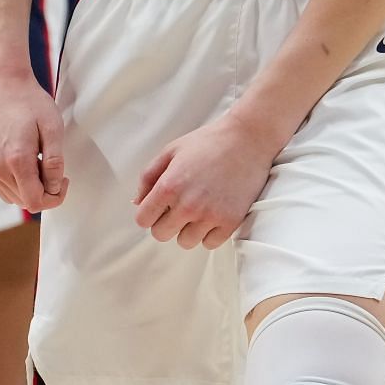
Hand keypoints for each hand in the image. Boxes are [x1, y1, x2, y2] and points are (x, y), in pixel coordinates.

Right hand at [0, 69, 66, 210]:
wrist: (3, 85)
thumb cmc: (30, 103)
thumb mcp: (53, 128)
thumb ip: (54, 162)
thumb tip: (54, 187)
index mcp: (16, 160)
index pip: (36, 201)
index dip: (55, 197)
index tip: (63, 178)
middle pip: (25, 202)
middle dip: (44, 192)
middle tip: (53, 168)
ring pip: (14, 198)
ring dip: (30, 188)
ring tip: (38, 162)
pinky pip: (3, 188)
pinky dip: (17, 184)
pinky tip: (26, 163)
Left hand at [133, 114, 278, 250]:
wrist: (247, 140)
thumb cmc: (207, 142)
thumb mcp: (170, 151)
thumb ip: (148, 177)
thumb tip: (137, 203)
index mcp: (168, 187)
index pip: (143, 220)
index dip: (148, 212)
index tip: (158, 205)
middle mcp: (187, 206)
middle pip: (161, 234)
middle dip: (165, 221)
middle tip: (178, 205)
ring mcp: (210, 216)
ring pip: (185, 242)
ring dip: (187, 228)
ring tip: (198, 207)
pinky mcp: (230, 222)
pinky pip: (209, 244)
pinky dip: (208, 233)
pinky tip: (212, 214)